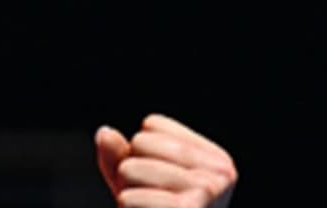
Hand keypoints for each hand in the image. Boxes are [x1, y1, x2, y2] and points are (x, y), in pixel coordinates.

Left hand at [94, 114, 236, 207]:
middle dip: (132, 174)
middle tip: (153, 204)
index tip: (159, 187)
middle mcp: (222, 173)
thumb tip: (105, 133)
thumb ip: (119, 156)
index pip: (152, 126)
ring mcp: (209, 192)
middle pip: (141, 143)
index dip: (141, 155)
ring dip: (129, 194)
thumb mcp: (136, 185)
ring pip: (130, 167)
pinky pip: (129, 198)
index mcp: (216, 159)